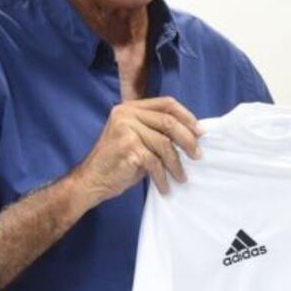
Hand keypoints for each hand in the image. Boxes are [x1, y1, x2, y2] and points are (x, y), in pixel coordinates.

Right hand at [72, 97, 202, 206]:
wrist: (91, 181)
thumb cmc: (118, 162)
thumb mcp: (138, 139)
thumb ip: (157, 131)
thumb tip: (192, 134)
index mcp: (130, 108)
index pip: (166, 104)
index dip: (186, 116)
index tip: (200, 132)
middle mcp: (126, 114)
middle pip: (168, 122)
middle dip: (187, 140)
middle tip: (198, 155)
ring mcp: (125, 129)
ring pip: (164, 144)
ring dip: (176, 164)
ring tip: (181, 177)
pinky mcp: (127, 147)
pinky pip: (154, 161)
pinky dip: (163, 176)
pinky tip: (165, 186)